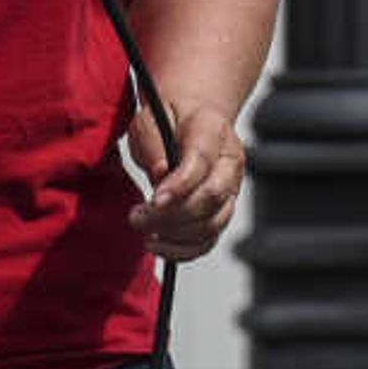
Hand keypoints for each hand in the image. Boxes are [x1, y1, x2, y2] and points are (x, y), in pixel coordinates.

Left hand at [125, 99, 246, 262]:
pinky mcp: (222, 211)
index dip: (179, 186)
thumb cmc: (168, 119)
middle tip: (136, 216)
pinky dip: (183, 251)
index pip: (202, 163)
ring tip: (143, 229)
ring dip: (175, 235)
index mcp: (214, 131)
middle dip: (170, 216)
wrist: (193, 118)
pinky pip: (209, 241)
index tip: (153, 201)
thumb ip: (154, 144)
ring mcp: (231, 189)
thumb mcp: (151, 119)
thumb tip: (160, 174)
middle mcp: (231, 162)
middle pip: (210, 198)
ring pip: (212, 224)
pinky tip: (157, 244)